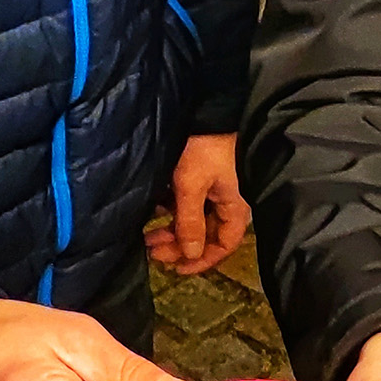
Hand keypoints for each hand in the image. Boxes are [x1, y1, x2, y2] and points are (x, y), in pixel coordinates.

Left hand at [144, 134, 249, 274]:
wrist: (203, 111)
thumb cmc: (202, 150)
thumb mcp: (191, 187)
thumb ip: (190, 222)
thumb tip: (190, 254)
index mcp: (233, 208)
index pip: (224, 245)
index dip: (202, 260)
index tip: (177, 269)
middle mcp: (225, 203)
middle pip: (205, 235)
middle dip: (180, 246)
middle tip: (152, 251)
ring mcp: (211, 191)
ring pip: (193, 221)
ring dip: (171, 230)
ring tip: (147, 236)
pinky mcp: (198, 179)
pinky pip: (185, 205)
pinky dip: (169, 213)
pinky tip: (153, 212)